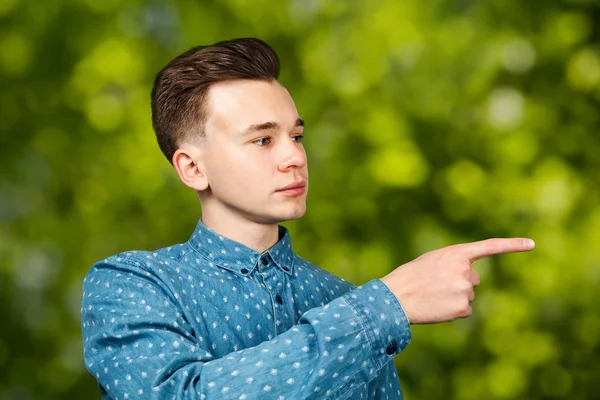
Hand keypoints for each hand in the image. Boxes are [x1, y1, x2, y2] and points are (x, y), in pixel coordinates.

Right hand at [380, 238, 534, 323]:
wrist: (398, 296)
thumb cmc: (412, 276)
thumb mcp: (433, 260)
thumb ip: (454, 263)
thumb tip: (471, 281)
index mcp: (456, 253)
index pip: (490, 247)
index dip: (512, 245)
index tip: (532, 244)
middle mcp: (465, 270)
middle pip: (473, 280)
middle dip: (458, 282)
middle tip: (435, 285)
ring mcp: (466, 289)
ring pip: (468, 295)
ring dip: (454, 297)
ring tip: (434, 296)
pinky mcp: (464, 307)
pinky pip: (465, 310)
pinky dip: (454, 310)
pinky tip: (438, 307)